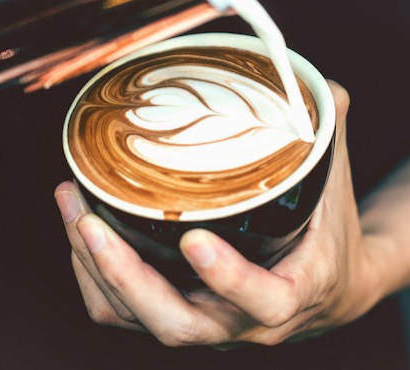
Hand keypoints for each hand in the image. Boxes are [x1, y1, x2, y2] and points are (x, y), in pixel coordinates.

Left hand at [54, 81, 389, 346]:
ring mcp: (205, 326)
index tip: (194, 238)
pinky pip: (118, 313)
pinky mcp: (176, 316)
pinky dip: (90, 273)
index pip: (263, 300)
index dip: (228, 277)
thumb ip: (326, 130)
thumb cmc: (329, 232)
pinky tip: (78, 225)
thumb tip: (316, 81)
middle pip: (177, 324)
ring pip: (135, 319)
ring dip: (94, 267)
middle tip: (91, 222)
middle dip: (125, 275)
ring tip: (72, 205)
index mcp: (292, 294)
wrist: (329, 290)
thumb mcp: (336, 184)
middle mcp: (242, 323)